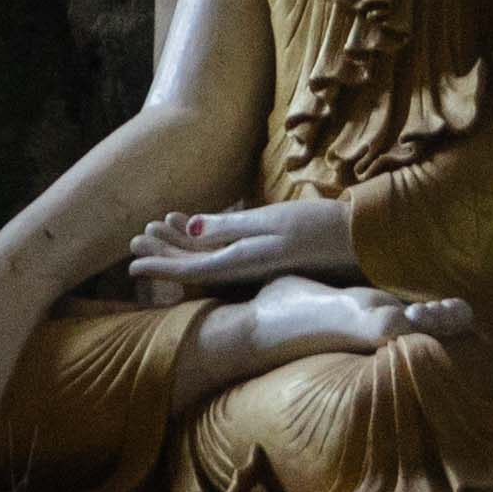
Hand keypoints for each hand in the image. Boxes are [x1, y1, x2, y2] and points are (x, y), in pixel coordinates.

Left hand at [124, 199, 358, 293]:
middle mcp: (246, 269)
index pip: (190, 268)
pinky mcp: (270, 261)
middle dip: (165, 254)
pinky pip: (228, 256)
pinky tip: (199, 231)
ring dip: (183, 247)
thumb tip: (191, 228)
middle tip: (136, 241)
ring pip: (210, 260)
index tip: (131, 265)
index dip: (160, 266)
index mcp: (243, 263)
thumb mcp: (271, 222)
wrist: (362, 242)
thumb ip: (231, 226)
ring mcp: (258, 266)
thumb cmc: (318, 228)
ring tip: (159, 230)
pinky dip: (207, 244)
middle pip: (195, 265)